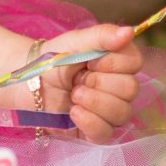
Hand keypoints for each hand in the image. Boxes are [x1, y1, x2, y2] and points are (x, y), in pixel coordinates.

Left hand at [32, 24, 140, 144]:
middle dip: (99, 83)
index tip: (91, 61)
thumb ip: (102, 35)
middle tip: (77, 79)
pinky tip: (73, 112)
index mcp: (118, 63)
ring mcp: (109, 112)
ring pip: (122, 113)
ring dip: (94, 102)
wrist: (29, 82)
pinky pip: (106, 134)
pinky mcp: (96, 132)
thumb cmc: (54, 58)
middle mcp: (119, 88)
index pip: (135, 63)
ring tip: (73, 94)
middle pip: (130, 89)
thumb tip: (129, 32)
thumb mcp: (75, 41)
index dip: (113, 63)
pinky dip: (90, 122)